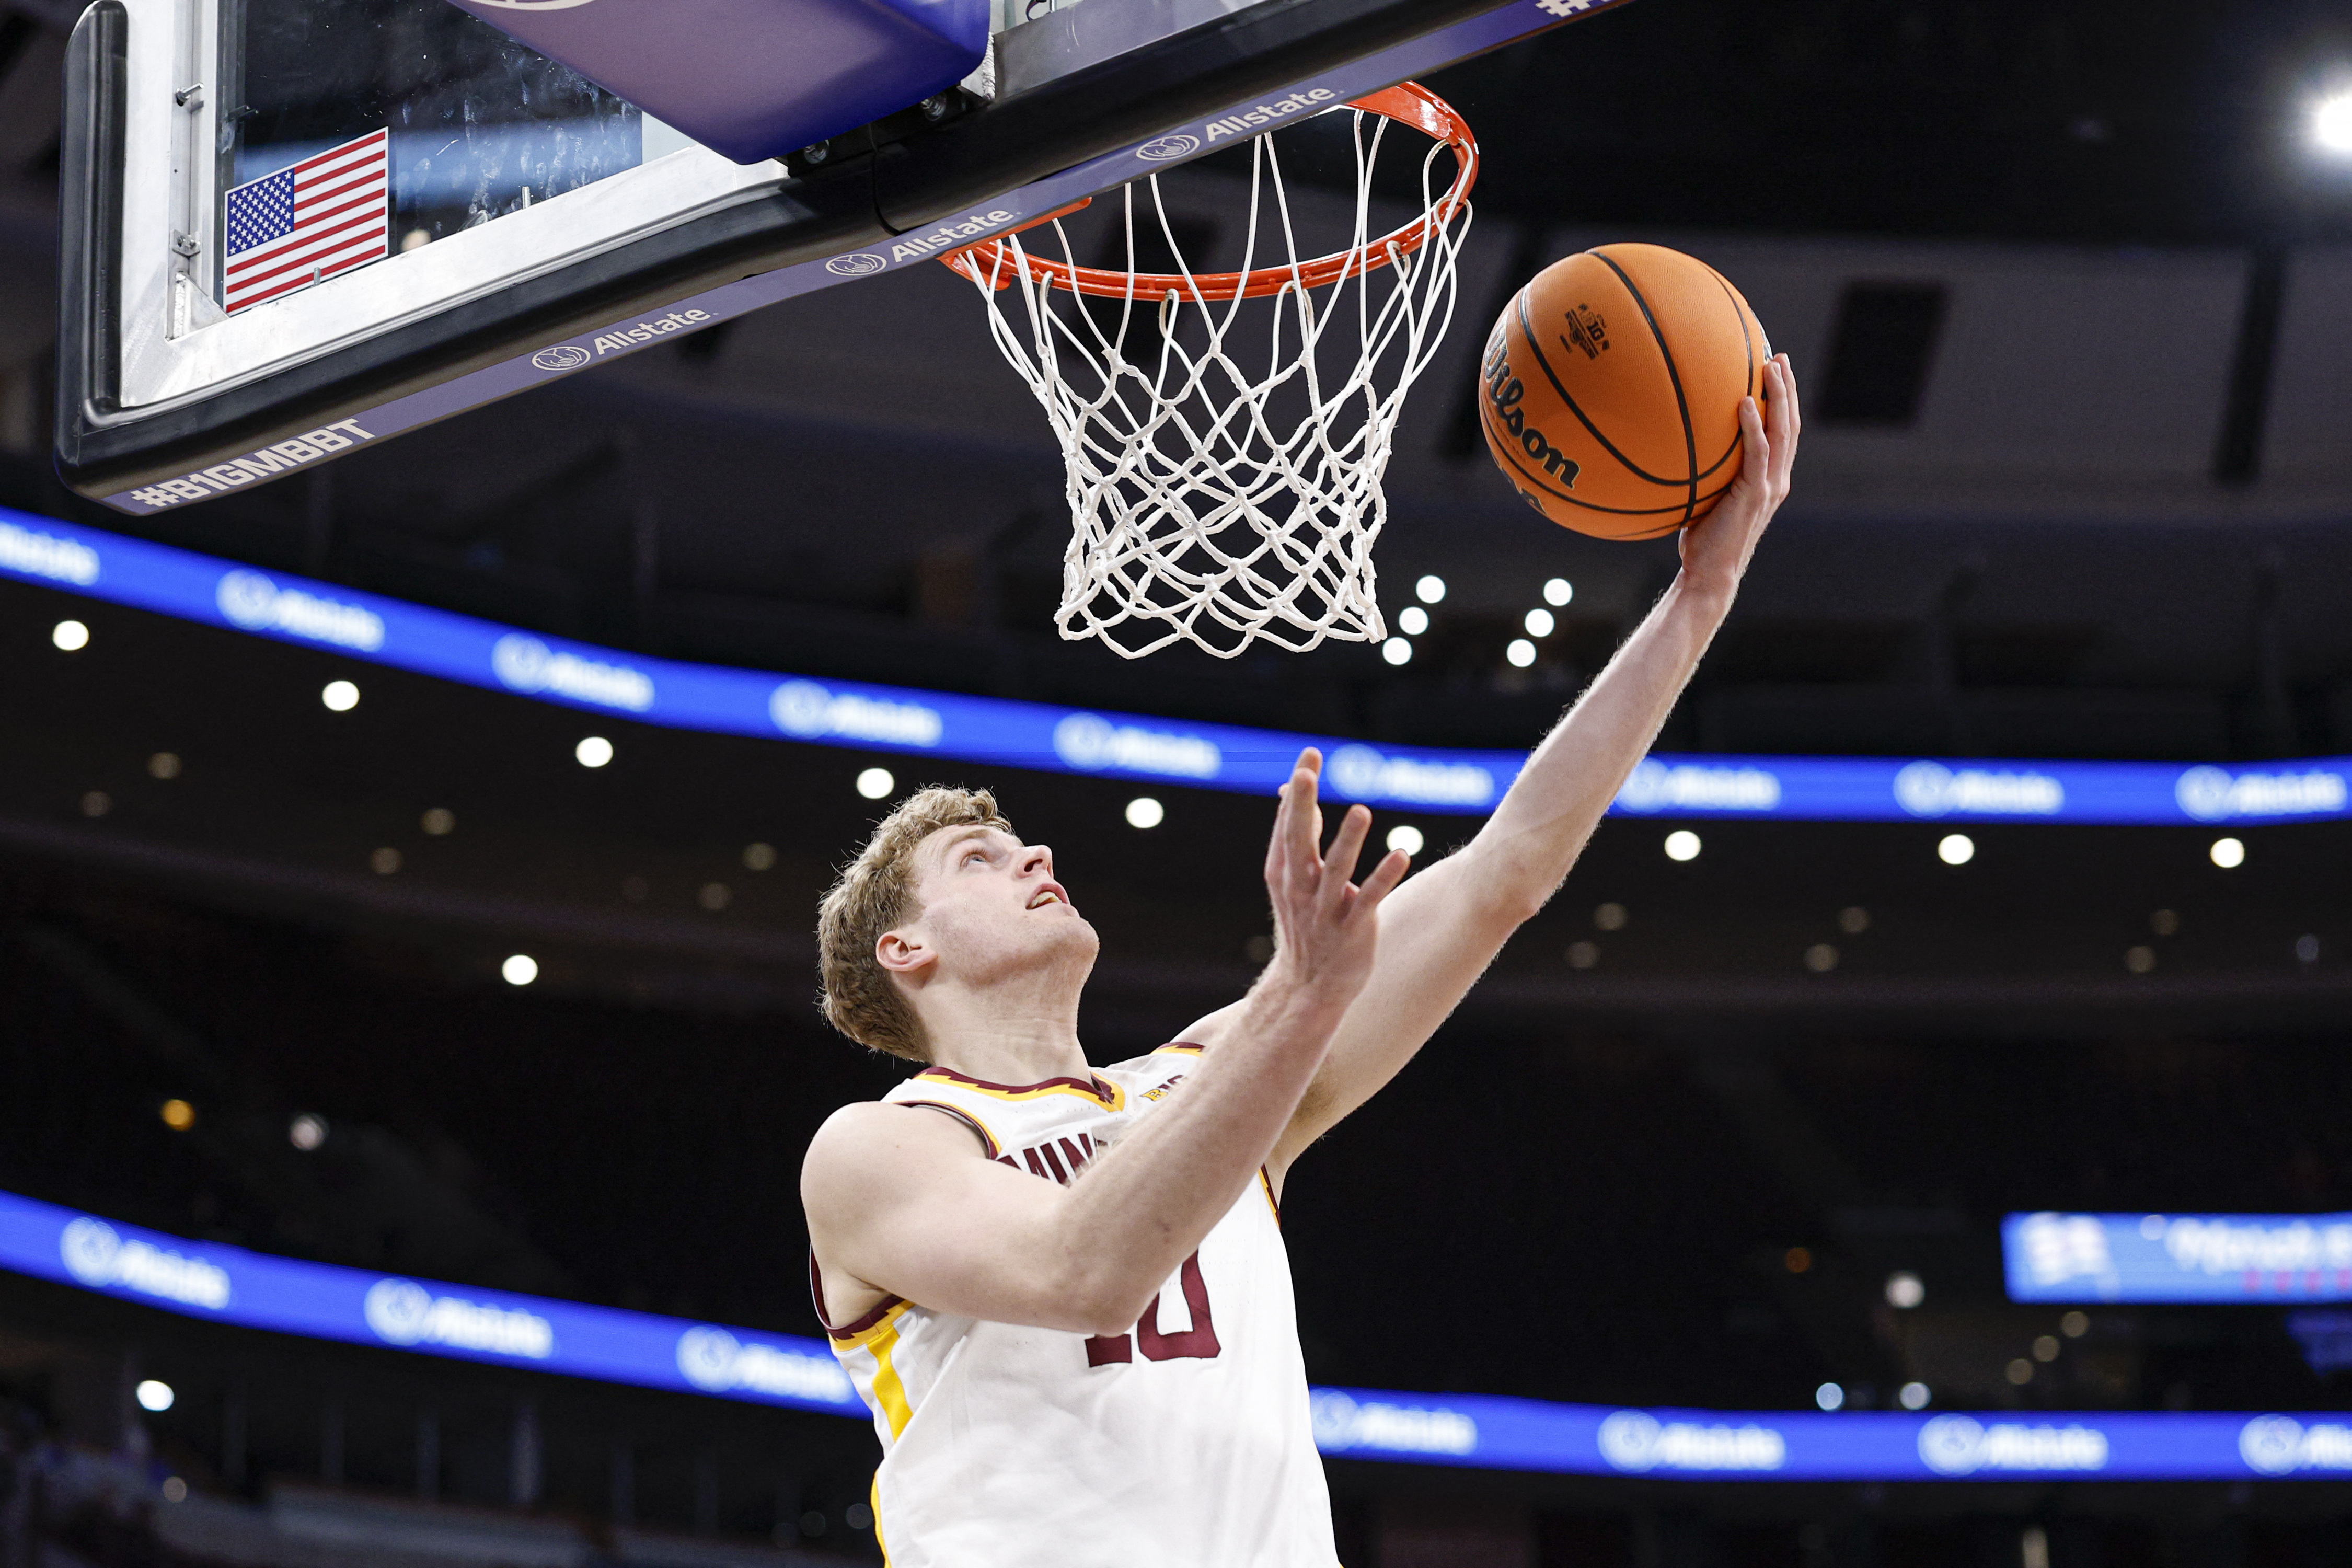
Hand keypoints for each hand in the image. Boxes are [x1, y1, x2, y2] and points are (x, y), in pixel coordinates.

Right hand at [1261, 750, 1408, 1004]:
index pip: (1288, 825)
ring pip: (1336, 871)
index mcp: (1284, 872)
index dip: (1299, 791)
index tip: (1309, 755)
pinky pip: (1368, 900)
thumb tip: (1292, 790)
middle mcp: (1300, 888)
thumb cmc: (1305, 922)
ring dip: (1348, 841)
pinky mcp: (1352, 930)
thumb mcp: (1292, 878)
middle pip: (1300, 842)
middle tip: (1310, 771)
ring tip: (1361, 810)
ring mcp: (1325, 910)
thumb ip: (1295, 834)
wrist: (1308, 986)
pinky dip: (1383, 877)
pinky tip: (1401, 854)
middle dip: (1304, 805)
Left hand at [1679, 353, 1799, 598]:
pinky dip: (1753, 426)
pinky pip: (1757, 453)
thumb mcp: (1705, 497)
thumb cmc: (1701, 540)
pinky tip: (1743, 402)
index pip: (1783, 432)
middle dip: (1787, 388)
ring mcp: (1769, 487)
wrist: (1709, 574)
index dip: (1783, 401)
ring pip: (1782, 432)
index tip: (1774, 371)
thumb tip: (1677, 445)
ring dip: (1778, 397)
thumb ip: (1705, 472)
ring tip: (1770, 367)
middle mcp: (1776, 480)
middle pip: (1790, 424)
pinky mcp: (1755, 495)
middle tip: (1778, 356)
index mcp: (1769, 479)